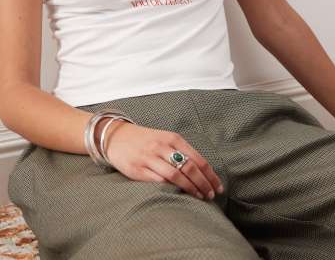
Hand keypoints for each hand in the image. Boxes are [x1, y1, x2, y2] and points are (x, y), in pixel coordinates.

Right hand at [100, 120, 223, 200]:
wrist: (116, 137)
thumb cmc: (145, 140)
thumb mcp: (165, 139)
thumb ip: (181, 151)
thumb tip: (203, 172)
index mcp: (172, 138)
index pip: (197, 159)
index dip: (210, 175)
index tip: (218, 187)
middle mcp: (162, 146)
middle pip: (189, 168)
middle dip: (203, 184)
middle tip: (211, 195)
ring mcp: (149, 158)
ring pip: (175, 176)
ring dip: (190, 189)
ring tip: (199, 197)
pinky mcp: (137, 170)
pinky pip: (158, 181)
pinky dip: (171, 189)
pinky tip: (178, 195)